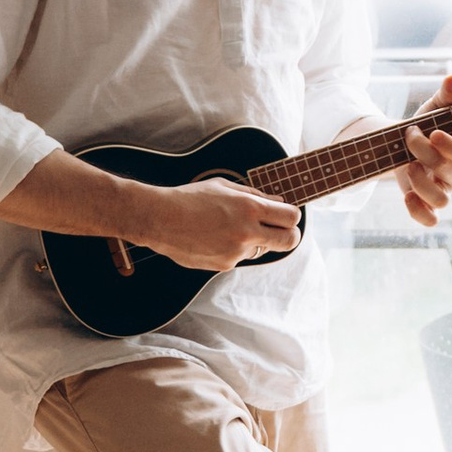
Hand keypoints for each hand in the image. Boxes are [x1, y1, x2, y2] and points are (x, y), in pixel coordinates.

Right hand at [138, 175, 302, 272]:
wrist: (159, 219)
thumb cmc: (190, 198)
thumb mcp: (225, 187)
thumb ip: (255, 195)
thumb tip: (278, 202)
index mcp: (250, 208)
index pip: (292, 217)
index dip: (292, 217)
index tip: (287, 217)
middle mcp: (247, 232)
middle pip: (289, 241)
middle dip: (290, 236)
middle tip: (282, 232)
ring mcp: (236, 251)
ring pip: (260, 249)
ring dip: (253, 241)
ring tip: (226, 228)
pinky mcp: (224, 265)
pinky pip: (238, 257)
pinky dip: (231, 249)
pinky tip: (212, 237)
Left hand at [399, 70, 451, 226]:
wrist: (407, 141)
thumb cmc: (430, 122)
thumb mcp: (437, 106)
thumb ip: (448, 94)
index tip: (434, 132)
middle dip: (427, 155)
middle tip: (410, 136)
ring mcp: (443, 190)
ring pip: (442, 201)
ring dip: (421, 183)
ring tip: (406, 164)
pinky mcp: (426, 201)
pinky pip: (430, 218)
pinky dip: (419, 212)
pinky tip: (406, 196)